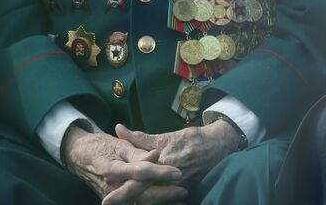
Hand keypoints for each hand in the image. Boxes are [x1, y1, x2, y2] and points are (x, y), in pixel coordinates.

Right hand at [61, 125, 184, 202]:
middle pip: (141, 194)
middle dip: (164, 194)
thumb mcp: (119, 145)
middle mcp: (111, 187)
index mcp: (113, 169)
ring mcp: (111, 196)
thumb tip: (155, 155)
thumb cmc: (102, 146)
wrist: (79, 155)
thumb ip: (138, 152)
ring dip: (159, 204)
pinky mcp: (113, 201)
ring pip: (138, 204)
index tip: (178, 172)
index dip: (160, 173)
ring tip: (180, 203)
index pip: (141, 173)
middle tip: (184, 191)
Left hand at [112, 122, 240, 195]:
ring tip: (122, 203)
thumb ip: (139, 137)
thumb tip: (118, 128)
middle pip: (144, 195)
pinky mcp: (184, 191)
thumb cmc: (190, 139)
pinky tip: (141, 203)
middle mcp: (170, 179)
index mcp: (163, 164)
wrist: (218, 145)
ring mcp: (178, 187)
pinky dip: (154, 202)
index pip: (139, 181)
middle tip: (108, 203)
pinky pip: (165, 201)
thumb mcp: (165, 136)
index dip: (122, 191)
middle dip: (126, 199)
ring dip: (138, 202)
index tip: (106, 198)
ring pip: (154, 200)